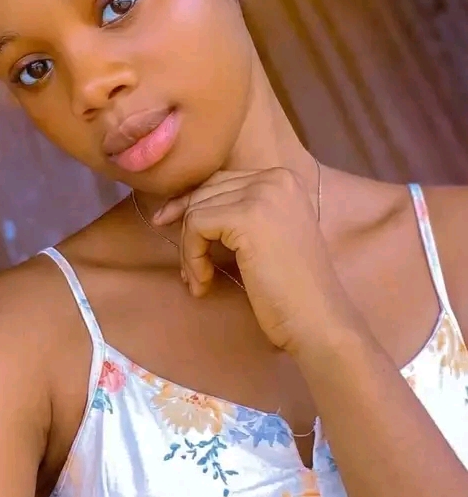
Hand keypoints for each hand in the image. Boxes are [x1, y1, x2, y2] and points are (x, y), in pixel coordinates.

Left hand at [153, 167, 360, 356]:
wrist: (317, 319)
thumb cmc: (290, 289)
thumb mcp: (266, 236)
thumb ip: (237, 212)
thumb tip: (179, 205)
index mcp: (283, 179)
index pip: (220, 182)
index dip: (193, 210)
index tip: (181, 239)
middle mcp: (275, 178)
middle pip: (205, 192)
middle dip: (187, 231)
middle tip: (189, 269)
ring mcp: (262, 194)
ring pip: (196, 209)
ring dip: (189, 251)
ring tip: (199, 281)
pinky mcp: (247, 217)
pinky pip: (196, 225)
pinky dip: (191, 257)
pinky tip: (204, 282)